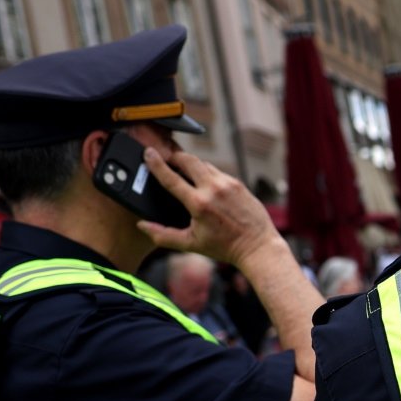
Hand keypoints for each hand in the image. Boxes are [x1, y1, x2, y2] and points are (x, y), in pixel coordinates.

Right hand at [137, 148, 288, 269]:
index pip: (171, 178)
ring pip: (204, 164)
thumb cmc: (225, 247)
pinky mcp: (238, 183)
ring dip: (192, 164)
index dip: (157, 164)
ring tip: (184, 170)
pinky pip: (218, 172)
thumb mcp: (190, 244)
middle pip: (188, 160)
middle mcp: (213, 189)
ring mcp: (228, 184)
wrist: (257, 246)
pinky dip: (208, 173)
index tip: (148, 153)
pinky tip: (205, 182)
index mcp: (198, 204)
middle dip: (175, 156)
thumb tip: (142, 225)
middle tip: (167, 158)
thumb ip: (163, 235)